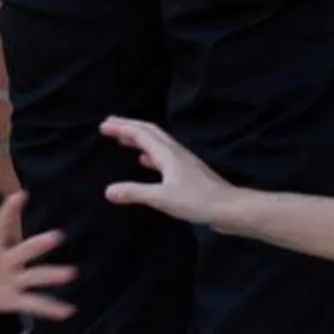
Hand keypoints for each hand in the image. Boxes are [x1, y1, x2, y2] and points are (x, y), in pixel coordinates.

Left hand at [0, 196, 74, 322]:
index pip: (0, 224)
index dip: (8, 211)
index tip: (19, 195)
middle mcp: (9, 258)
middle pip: (25, 250)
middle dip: (38, 244)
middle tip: (56, 237)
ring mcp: (16, 278)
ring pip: (35, 276)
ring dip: (52, 275)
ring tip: (71, 273)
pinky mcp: (17, 299)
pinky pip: (35, 304)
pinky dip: (51, 309)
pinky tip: (70, 311)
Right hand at [100, 116, 240, 228]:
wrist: (230, 208)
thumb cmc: (197, 201)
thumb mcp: (162, 198)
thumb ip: (135, 192)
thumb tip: (108, 190)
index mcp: (167, 153)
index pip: (141, 133)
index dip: (122, 127)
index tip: (103, 125)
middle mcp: (174, 152)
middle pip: (149, 132)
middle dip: (128, 126)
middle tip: (109, 125)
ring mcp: (182, 161)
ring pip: (156, 142)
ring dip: (138, 138)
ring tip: (123, 139)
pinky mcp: (187, 172)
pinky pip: (162, 155)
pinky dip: (149, 153)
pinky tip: (145, 161)